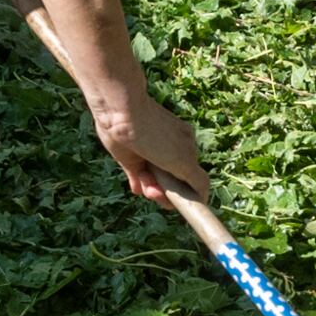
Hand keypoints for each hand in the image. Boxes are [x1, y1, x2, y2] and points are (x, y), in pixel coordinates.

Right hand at [84, 77, 208, 206]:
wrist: (120, 107)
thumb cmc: (116, 122)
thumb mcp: (127, 154)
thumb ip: (136, 173)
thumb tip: (138, 190)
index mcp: (168, 135)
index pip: (171, 163)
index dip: (160, 178)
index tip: (147, 183)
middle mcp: (182, 141)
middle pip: (179, 175)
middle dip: (163, 189)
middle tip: (149, 190)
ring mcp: (186, 151)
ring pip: (185, 183)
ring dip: (168, 195)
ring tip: (152, 191)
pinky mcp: (186, 163)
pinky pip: (199, 187)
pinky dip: (195, 201)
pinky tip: (185, 208)